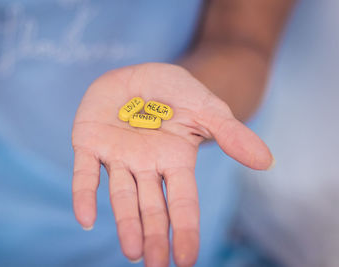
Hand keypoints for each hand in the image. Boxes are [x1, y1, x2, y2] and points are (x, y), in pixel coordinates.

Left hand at [71, 63, 272, 266]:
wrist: (142, 73)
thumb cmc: (176, 92)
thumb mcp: (207, 109)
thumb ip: (232, 134)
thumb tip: (266, 161)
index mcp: (174, 162)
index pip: (182, 202)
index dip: (185, 230)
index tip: (187, 260)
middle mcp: (145, 166)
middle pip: (151, 208)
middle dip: (154, 236)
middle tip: (156, 266)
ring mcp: (117, 157)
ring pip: (121, 196)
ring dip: (126, 224)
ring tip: (132, 252)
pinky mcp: (90, 143)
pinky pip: (86, 173)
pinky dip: (84, 195)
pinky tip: (85, 219)